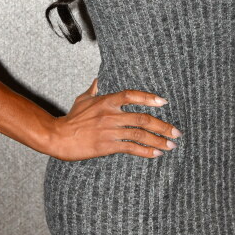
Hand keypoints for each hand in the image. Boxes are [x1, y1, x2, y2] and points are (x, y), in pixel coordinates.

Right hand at [50, 77, 182, 160]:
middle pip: (142, 118)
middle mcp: (111, 115)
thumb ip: (94, 90)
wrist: (58, 137)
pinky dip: (146, 151)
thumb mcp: (83, 99)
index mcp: (106, 101)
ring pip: (140, 134)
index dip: (149, 98)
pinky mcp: (107, 146)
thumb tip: (100, 80)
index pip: (131, 95)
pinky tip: (156, 154)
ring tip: (171, 145)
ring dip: (158, 140)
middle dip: (162, 126)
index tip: (164, 102)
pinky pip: (131, 148)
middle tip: (176, 131)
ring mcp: (110, 131)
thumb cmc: (71, 119)